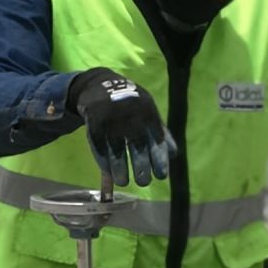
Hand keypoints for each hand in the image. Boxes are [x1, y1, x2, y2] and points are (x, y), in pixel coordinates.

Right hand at [67, 67, 175, 186]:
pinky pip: (100, 149)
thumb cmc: (131, 104)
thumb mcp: (148, 109)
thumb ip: (160, 131)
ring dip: (121, 171)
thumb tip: (173, 154)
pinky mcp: (94, 126)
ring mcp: (112, 121)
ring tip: (124, 182)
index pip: (156, 141)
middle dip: (142, 170)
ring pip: (117, 152)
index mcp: (148, 113)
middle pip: (138, 148)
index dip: (159, 160)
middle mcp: (131, 117)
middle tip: (143, 182)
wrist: (102, 86)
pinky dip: (105, 163)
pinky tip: (109, 173)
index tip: (161, 176)